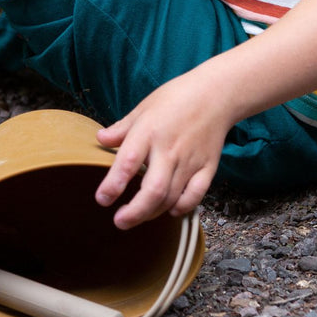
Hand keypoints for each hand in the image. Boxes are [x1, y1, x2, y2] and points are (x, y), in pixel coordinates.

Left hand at [94, 69, 231, 229]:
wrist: (216, 94)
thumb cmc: (176, 98)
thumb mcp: (143, 107)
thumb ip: (122, 128)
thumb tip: (100, 139)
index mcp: (149, 131)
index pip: (127, 163)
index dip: (113, 185)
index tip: (102, 199)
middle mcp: (169, 150)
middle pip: (153, 190)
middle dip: (135, 212)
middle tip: (120, 222)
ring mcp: (190, 161)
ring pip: (171, 197)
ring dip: (153, 212)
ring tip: (138, 216)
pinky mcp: (208, 167)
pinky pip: (195, 196)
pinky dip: (182, 207)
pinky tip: (171, 209)